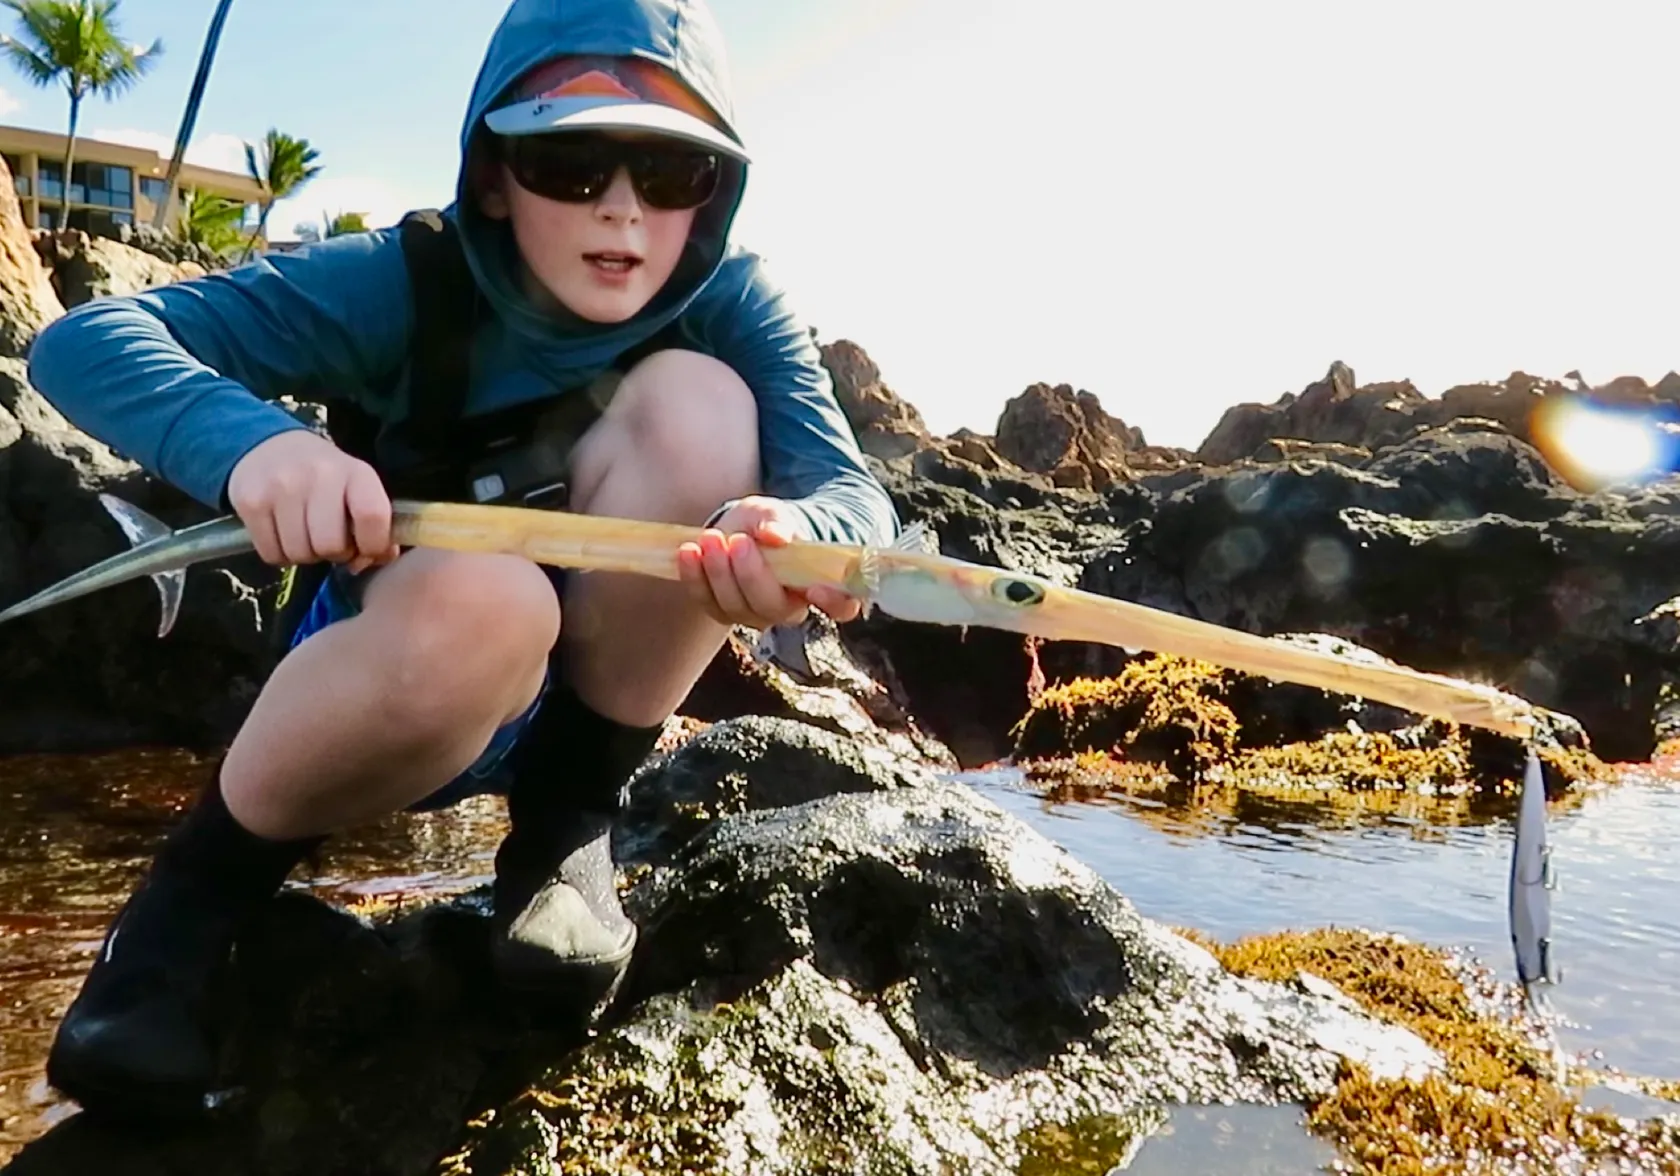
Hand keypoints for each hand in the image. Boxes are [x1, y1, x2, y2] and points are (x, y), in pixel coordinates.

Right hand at [225, 430, 399, 572]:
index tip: (365, 548)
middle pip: (330, 545)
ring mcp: (281, 487)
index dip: (373, 544)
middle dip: (334, 553)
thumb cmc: (324, 477)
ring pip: (300, 553)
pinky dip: (281, 555)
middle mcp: (319, 475)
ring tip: (306, 535)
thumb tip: (372, 561)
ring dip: (306, 555)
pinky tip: (284, 534)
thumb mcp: (357, 488)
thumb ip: (374, 525)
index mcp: (356, 472)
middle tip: (329, 540)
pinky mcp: (251, 502)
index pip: (373, 516)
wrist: (268, 445)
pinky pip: (272, 554)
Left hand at [676, 496, 861, 628]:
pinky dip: (695, 578)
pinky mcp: (724, 610)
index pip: (842, 607)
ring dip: (718, 574)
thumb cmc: (776, 525)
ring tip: (709, 540)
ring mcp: (755, 614)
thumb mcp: (777, 513)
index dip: (833, 603)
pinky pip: (708, 603)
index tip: (815, 588)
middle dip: (751, 576)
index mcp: (821, 587)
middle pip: (772, 607)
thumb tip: (776, 536)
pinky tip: (687, 553)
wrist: (749, 531)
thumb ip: (777, 522)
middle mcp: (789, 609)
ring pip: (737, 608)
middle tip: (738, 542)